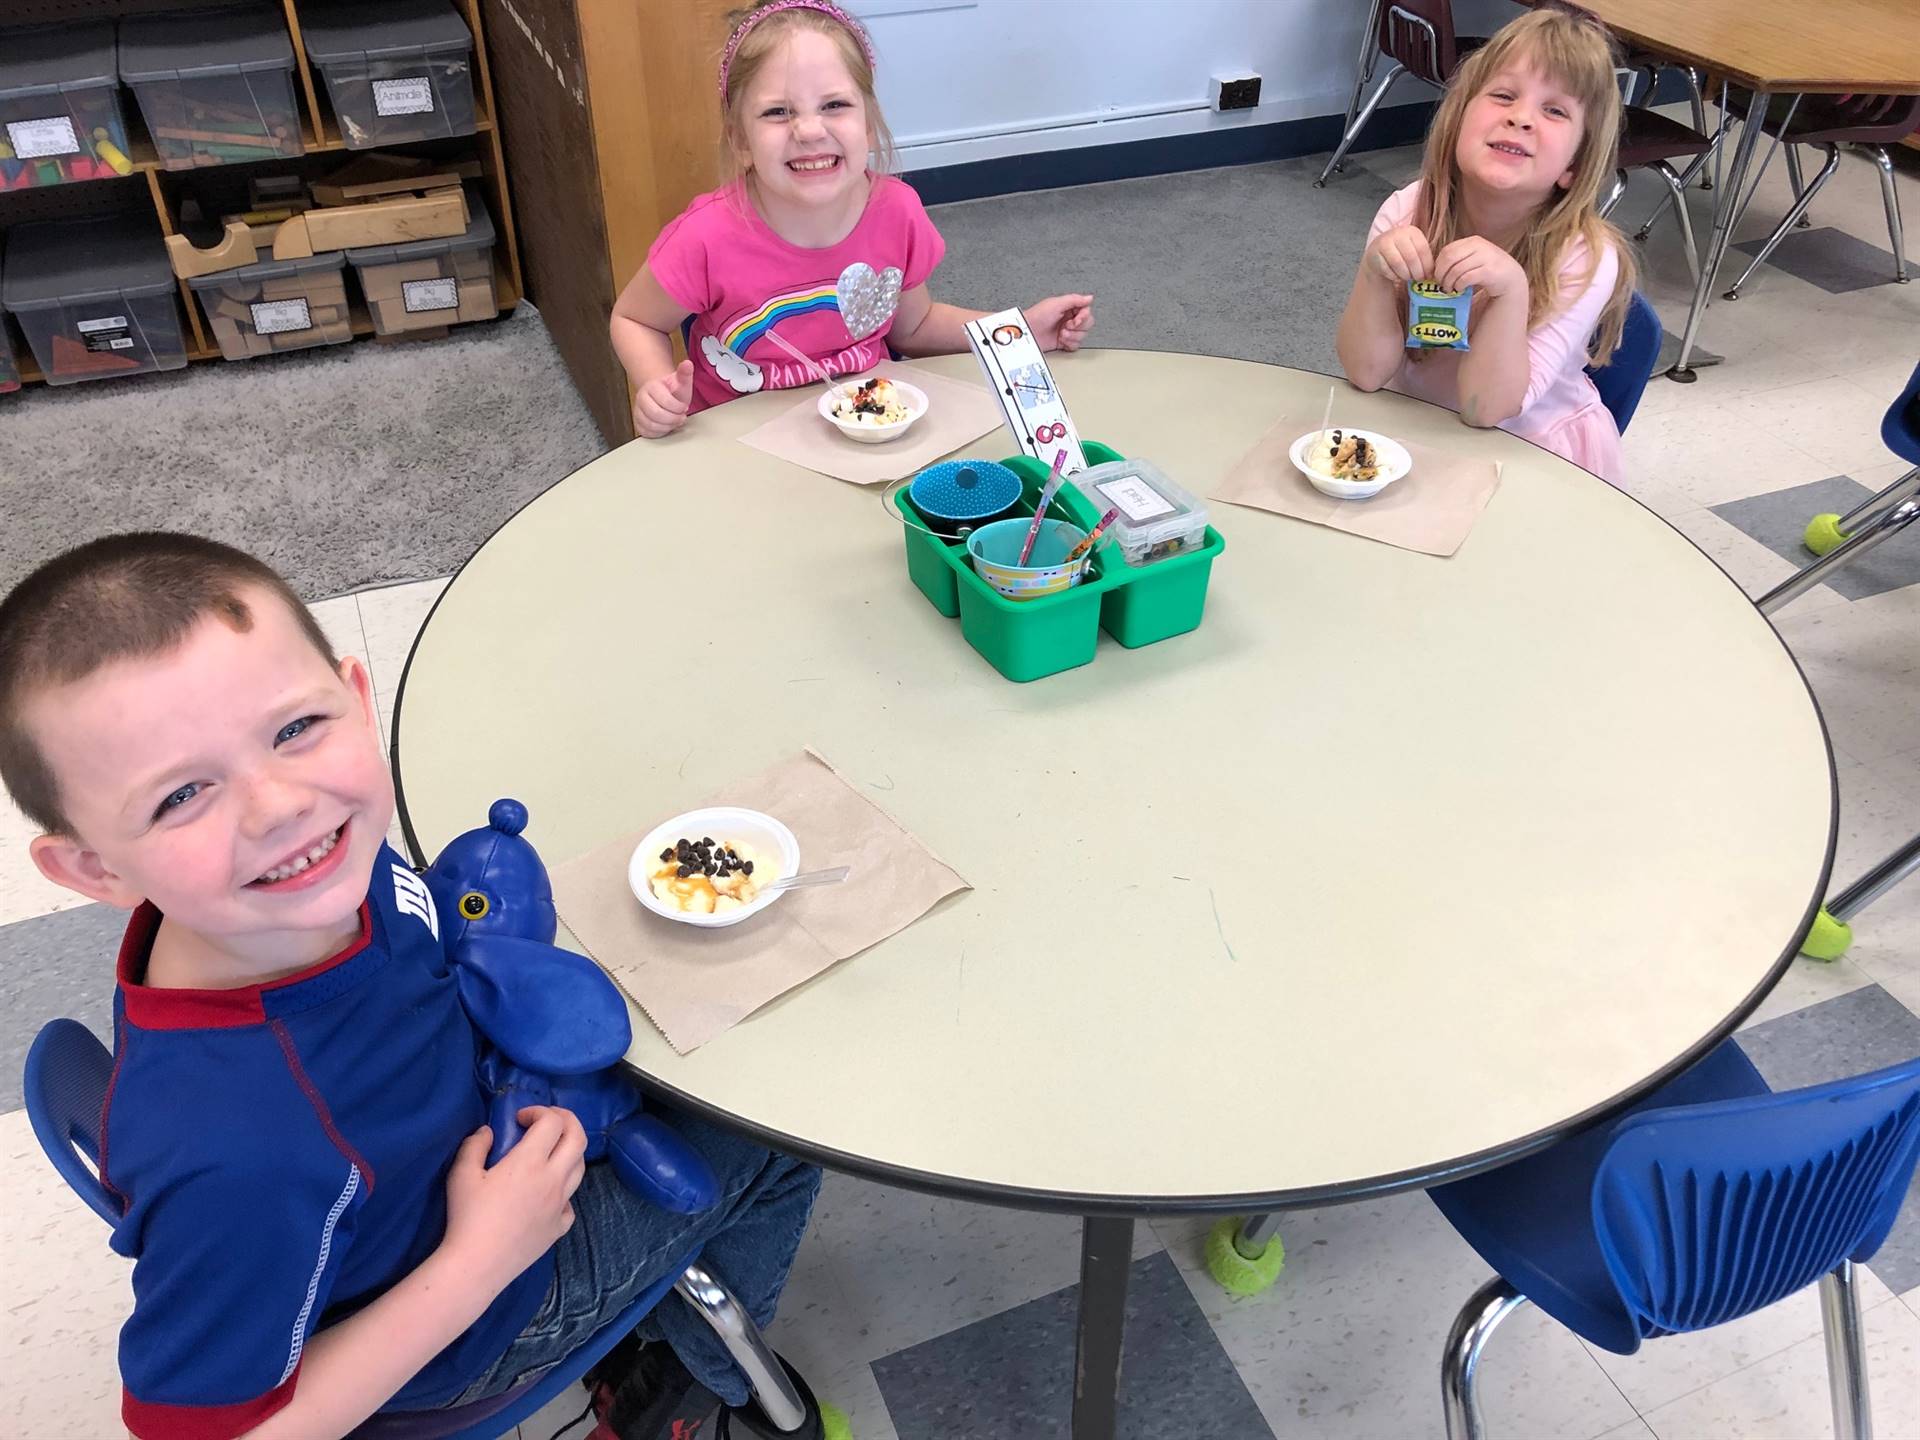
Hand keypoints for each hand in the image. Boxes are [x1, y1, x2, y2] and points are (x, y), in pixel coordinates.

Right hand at [441, 1107, 585, 1286]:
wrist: (477, 1265)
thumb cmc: (468, 1217)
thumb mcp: (461, 1175)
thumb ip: (474, 1146)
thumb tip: (487, 1132)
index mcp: (530, 1162)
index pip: (553, 1123)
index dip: (540, 1111)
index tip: (520, 1118)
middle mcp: (553, 1180)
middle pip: (579, 1138)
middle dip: (568, 1120)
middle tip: (548, 1121)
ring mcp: (560, 1205)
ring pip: (580, 1168)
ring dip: (569, 1152)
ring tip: (549, 1153)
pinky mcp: (558, 1228)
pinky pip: (570, 1204)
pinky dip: (564, 1192)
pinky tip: (547, 1196)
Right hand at [633, 360, 694, 438]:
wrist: (663, 395)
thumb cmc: (673, 391)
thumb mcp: (681, 381)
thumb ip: (684, 373)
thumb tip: (688, 364)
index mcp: (651, 387)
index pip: (665, 401)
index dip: (678, 407)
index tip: (684, 407)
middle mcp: (641, 398)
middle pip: (656, 415)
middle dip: (673, 419)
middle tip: (681, 417)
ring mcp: (638, 411)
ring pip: (651, 425)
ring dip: (668, 426)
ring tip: (675, 421)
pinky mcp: (638, 423)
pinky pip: (648, 433)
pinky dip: (660, 432)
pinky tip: (667, 426)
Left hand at [1025, 293, 1093, 351]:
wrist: (1027, 333)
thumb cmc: (1037, 317)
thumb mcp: (1056, 303)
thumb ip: (1075, 299)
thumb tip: (1089, 298)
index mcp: (1068, 308)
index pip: (1086, 311)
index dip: (1083, 317)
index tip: (1075, 319)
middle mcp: (1069, 319)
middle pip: (1087, 324)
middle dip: (1077, 327)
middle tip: (1066, 326)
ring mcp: (1067, 331)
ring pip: (1082, 336)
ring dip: (1072, 336)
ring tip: (1061, 333)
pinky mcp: (1064, 342)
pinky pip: (1076, 345)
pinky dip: (1070, 344)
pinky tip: (1061, 340)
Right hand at [1365, 225, 1434, 287]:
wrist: (1378, 252)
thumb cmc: (1402, 253)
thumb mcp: (1415, 251)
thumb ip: (1425, 258)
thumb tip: (1433, 274)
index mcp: (1412, 231)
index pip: (1422, 250)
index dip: (1427, 265)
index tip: (1428, 276)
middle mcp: (1398, 233)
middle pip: (1411, 257)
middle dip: (1417, 272)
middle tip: (1418, 279)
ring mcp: (1384, 242)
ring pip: (1398, 264)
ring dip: (1405, 275)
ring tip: (1408, 277)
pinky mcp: (1374, 253)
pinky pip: (1386, 269)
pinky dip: (1393, 276)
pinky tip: (1396, 275)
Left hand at [1433, 236, 1526, 301]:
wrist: (1511, 278)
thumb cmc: (1487, 270)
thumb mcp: (1473, 258)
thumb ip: (1458, 258)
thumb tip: (1433, 269)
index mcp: (1473, 241)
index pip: (1447, 250)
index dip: (1438, 265)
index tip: (1436, 276)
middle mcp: (1479, 246)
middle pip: (1449, 258)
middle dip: (1441, 273)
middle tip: (1441, 284)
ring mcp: (1486, 257)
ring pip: (1456, 269)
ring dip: (1449, 282)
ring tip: (1449, 289)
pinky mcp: (1489, 271)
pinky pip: (1466, 278)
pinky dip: (1459, 285)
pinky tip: (1459, 289)